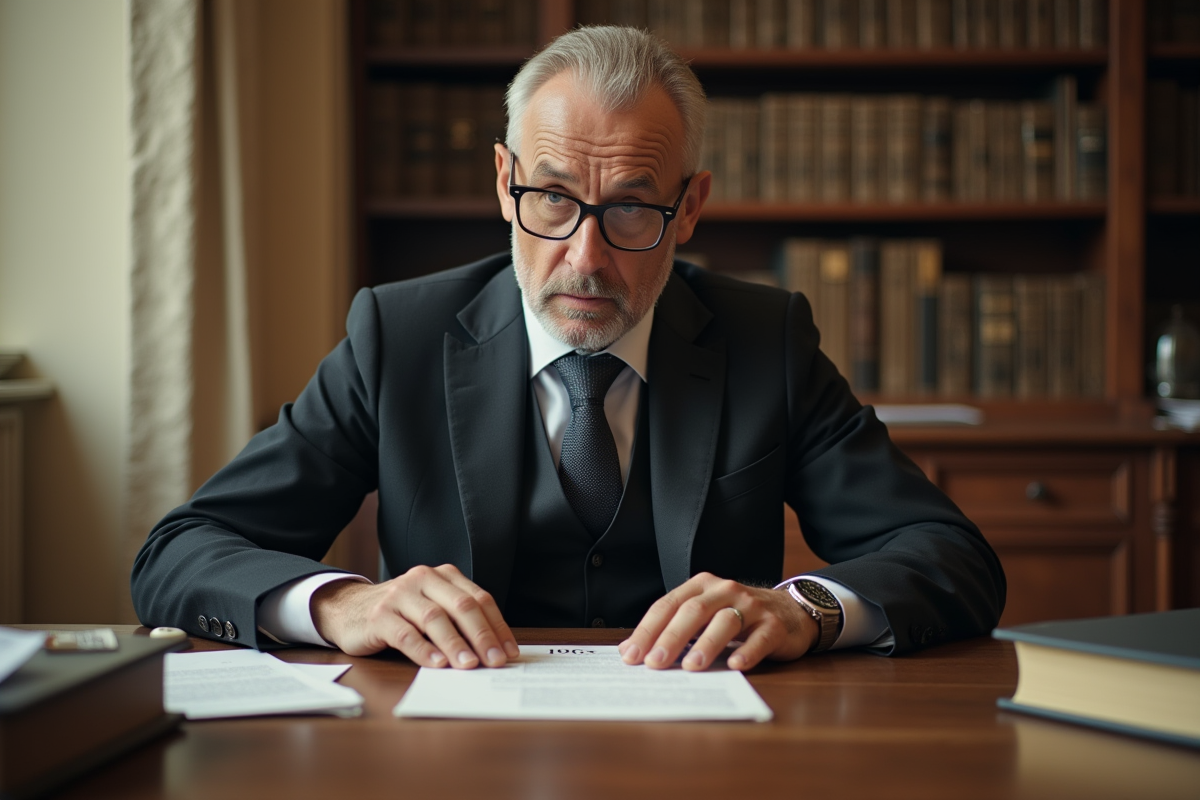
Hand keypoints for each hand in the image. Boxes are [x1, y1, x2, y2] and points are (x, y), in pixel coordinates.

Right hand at [310, 564, 519, 668]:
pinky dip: (423, 650)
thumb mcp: (432, 608)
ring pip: (435, 619)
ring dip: (455, 644)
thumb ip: (458, 621)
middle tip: (495, 661)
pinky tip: (437, 664)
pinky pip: (405, 634)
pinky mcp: (379, 615)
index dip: (497, 626)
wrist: (349, 609)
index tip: (509, 652)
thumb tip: (493, 650)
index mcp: (443, 576)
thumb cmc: (400, 613)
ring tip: (469, 665)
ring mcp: (400, 595)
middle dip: (481, 635)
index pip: (479, 599)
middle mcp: (423, 579)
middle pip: (461, 606)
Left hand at [618, 573, 817, 671]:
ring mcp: (752, 606)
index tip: (631, 654)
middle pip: (693, 611)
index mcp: (701, 587)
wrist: (789, 611)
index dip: (648, 629)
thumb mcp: (706, 615)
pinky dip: (746, 652)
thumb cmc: (737, 617)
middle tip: (654, 662)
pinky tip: (734, 666)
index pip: (668, 605)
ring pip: (725, 622)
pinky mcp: (774, 625)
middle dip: (671, 638)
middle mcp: (725, 591)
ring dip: (706, 644)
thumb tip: (634, 651)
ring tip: (691, 667)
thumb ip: (675, 629)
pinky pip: (759, 638)